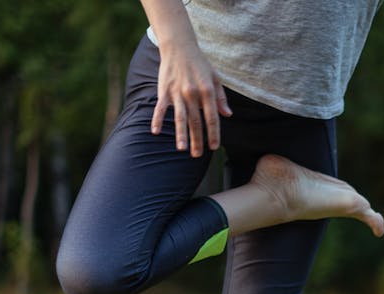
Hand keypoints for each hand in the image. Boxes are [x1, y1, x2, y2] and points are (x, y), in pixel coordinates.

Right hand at [151, 42, 231, 156]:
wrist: (179, 47)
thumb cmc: (200, 64)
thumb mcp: (215, 78)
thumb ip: (221, 98)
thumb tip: (228, 115)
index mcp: (207, 92)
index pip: (212, 118)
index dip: (213, 134)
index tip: (214, 147)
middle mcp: (192, 94)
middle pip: (196, 122)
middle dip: (198, 140)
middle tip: (197, 156)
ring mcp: (177, 93)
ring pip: (180, 118)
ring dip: (181, 134)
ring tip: (183, 149)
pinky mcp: (164, 90)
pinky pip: (160, 108)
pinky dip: (157, 119)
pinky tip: (155, 132)